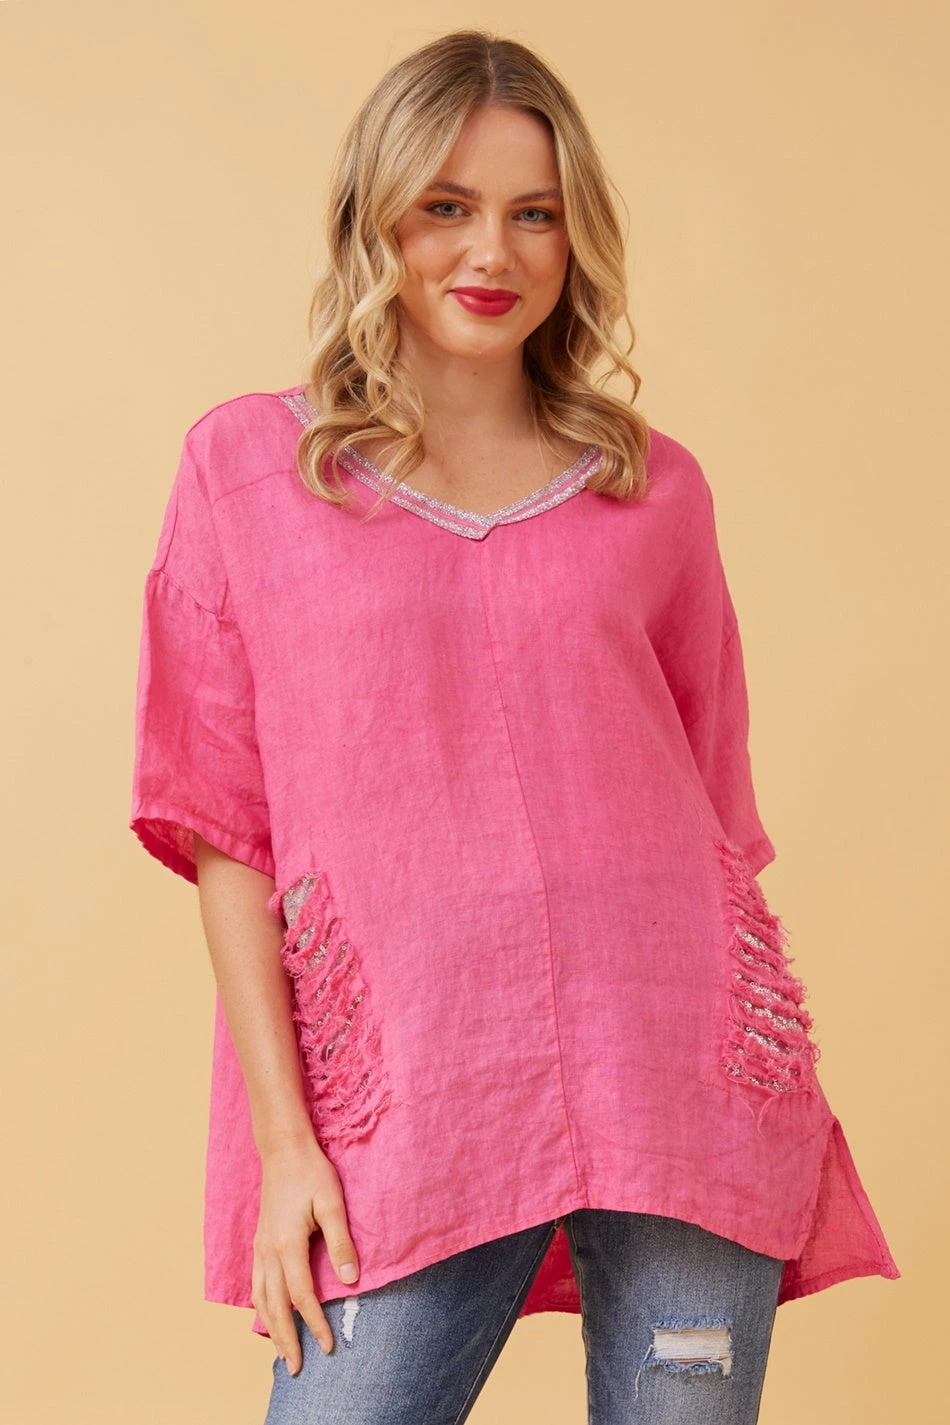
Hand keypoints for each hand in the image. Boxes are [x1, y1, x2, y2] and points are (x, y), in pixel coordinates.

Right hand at [251, 1132, 359, 1372]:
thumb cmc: (312, 1173)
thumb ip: (341, 1242)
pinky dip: (261, 1306)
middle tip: (296, 1369)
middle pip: (275, 1306)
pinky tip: (268, 1315)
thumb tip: (351, 1279)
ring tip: (280, 1352)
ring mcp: (260, 1247)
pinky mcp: (259, 1242)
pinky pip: (256, 1284)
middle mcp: (268, 1251)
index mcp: (287, 1244)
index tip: (328, 1345)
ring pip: (260, 1298)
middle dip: (286, 1339)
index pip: (302, 1295)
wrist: (283, 1150)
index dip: (315, 1323)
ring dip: (270, 1328)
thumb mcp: (332, 1203)